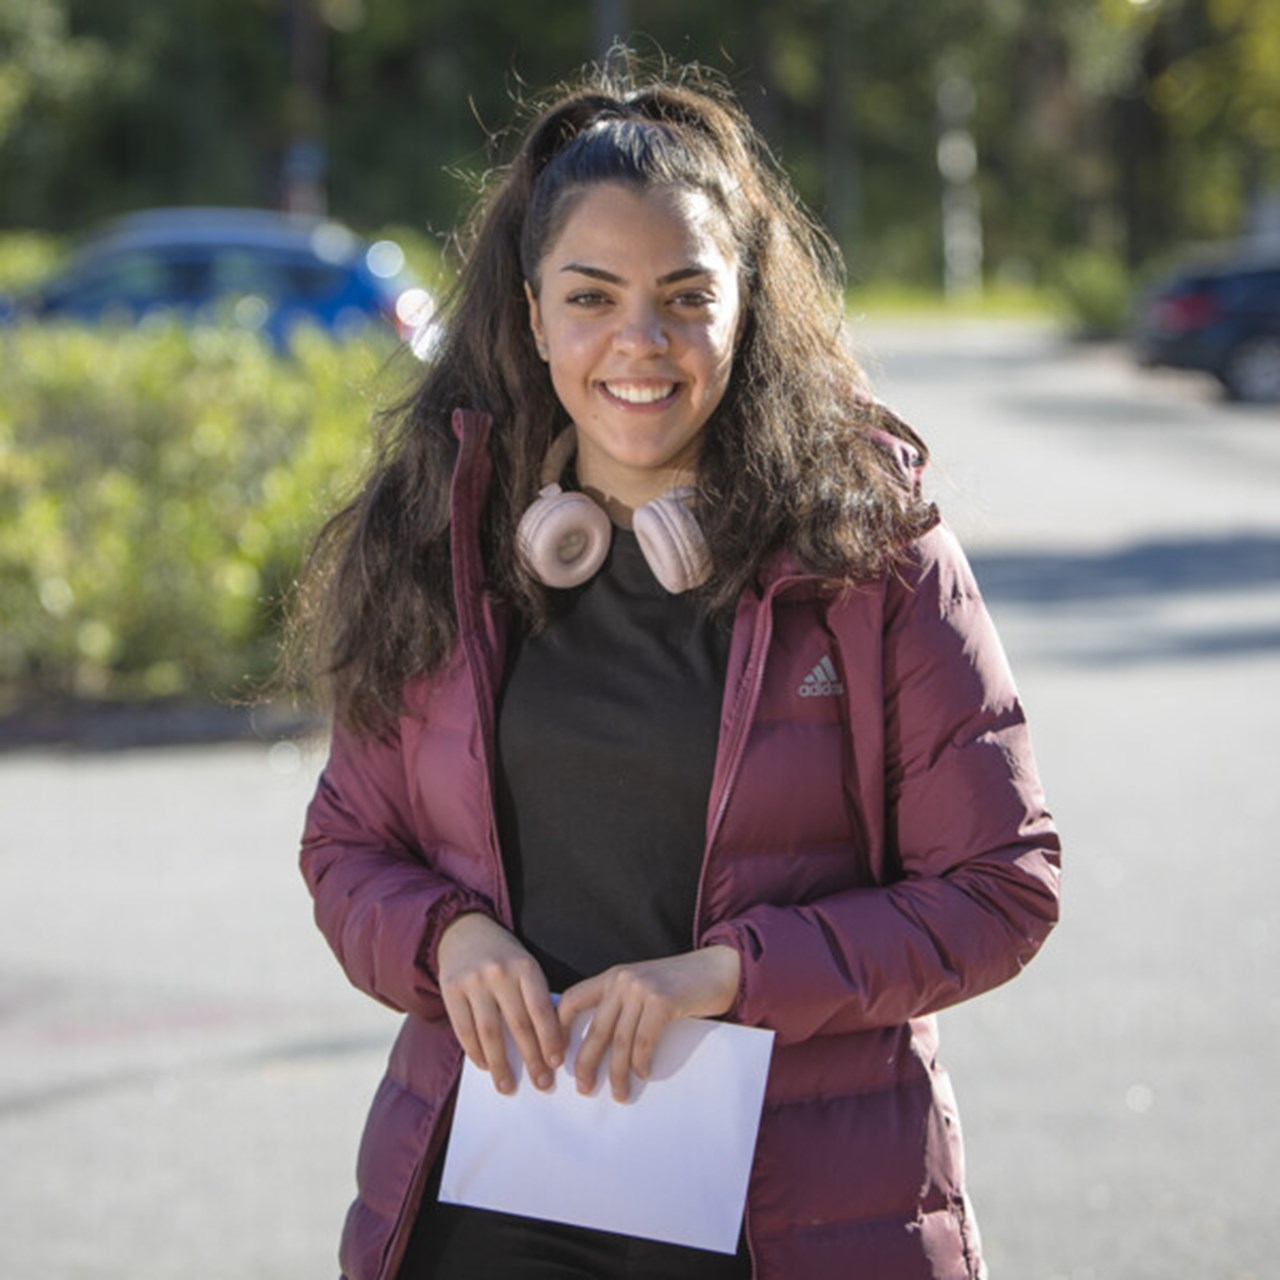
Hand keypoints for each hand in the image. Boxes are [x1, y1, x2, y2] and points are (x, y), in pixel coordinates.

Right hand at [436, 913, 563, 1094]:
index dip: (550, 1038)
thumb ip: (533, 997)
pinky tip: (485, 1065)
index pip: (541, 1009)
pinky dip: (475, 1052)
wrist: (464, 931)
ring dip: (500, 1065)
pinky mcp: (451, 990)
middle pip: (518, 1024)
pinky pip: (464, 1029)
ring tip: (508, 1085)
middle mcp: (500, 972)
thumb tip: (546, 1045)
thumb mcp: (524, 966)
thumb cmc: (503, 957)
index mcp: (525, 966)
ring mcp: (473, 981)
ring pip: (490, 1032)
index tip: (557, 1062)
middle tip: (541, 1083)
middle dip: (531, 1058)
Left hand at [556, 946, 740, 1101]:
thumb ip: (623, 1005)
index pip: (573, 999)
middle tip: (583, 1087)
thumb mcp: (644, 987)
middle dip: (585, 1063)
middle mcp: (623, 980)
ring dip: (616, 1073)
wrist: (719, 968)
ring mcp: (642, 989)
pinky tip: (643, 1074)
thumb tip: (601, 1047)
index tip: (556, 1055)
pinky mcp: (662, 1001)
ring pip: (620, 1041)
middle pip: (595, 1029)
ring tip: (619, 1093)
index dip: (560, 1028)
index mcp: (613, 976)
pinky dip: (641, 1062)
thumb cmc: (682, 984)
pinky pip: (643, 1041)